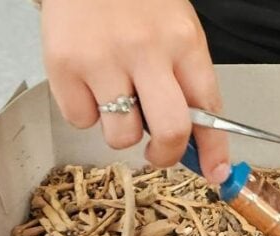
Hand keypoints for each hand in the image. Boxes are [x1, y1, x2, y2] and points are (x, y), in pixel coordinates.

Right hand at [39, 0, 229, 183]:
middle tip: (158, 151)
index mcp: (183, 42)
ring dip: (122, 130)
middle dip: (167, 154)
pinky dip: (87, 112)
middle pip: (170, 131)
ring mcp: (102, 58)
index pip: (208, 109)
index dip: (214, 150)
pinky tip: (90, 83)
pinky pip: (82, 121)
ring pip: (122, 135)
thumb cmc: (136, 2)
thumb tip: (199, 145)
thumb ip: (189, 84)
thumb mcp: (177, 32)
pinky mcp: (63, 64)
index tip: (216, 173)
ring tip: (117, 97)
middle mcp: (146, 50)